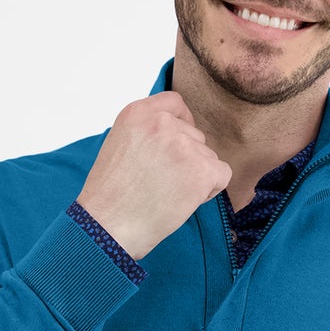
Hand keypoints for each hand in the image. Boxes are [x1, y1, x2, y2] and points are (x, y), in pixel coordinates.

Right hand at [75, 93, 230, 261]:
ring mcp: (183, 145)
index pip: (176, 103)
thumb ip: (148, 132)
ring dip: (196, 177)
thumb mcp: (120, 145)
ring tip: (168, 195)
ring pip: (208, 156)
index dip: (182, 125)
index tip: (175, 146)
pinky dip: (210, 190)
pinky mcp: (201, 169)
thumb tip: (178, 136)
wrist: (107, 227)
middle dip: (187, 159)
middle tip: (162, 183)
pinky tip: (185, 201)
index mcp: (138, 113)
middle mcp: (162, 122)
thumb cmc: (110, 196)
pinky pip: (222, 174)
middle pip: (195, 135)